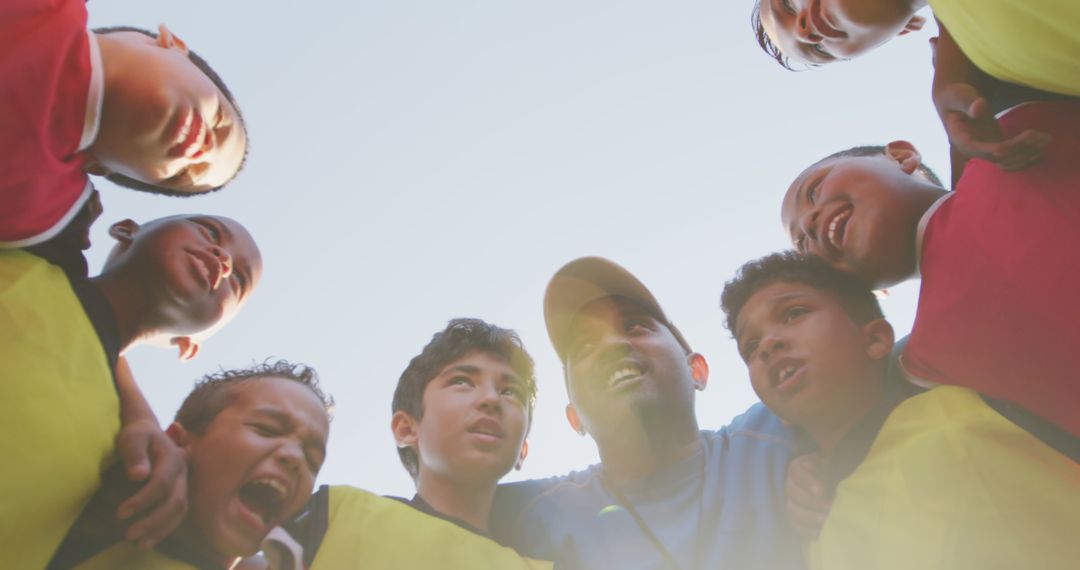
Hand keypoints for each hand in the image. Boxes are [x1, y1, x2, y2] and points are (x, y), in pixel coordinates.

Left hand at [115, 420, 187, 548]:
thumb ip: (134, 453)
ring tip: (138, 543)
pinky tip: (147, 541)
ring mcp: (184, 484)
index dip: (142, 500)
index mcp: (173, 458)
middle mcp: (183, 472)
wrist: (147, 433)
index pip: (162, 483)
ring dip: (160, 529)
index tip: (120, 513)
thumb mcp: (132, 436)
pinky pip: (178, 515)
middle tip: (128, 534)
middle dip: (153, 520)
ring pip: (180, 511)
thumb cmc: (136, 435)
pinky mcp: (180, 493)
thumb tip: (138, 476)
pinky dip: (164, 530)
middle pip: (175, 501)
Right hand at [786, 453, 830, 539]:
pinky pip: (797, 527)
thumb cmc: (835, 466)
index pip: (796, 473)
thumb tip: (824, 450)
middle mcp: (791, 485)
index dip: (807, 482)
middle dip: (811, 502)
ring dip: (809, 517)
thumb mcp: (833, 458)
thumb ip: (829, 453)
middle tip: (829, 507)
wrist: (838, 481)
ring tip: (826, 521)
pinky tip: (822, 533)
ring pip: (793, 511)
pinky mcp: (797, 519)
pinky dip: (808, 531)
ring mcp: (792, 502)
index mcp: (797, 468)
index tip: (821, 491)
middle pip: (794, 493)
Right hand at [937, 82, 1051, 170]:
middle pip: (999, 159)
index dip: (1002, 148)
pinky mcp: (996, 147)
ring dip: (1027, 154)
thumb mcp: (959, 95)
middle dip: (1022, 149)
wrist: (954, 101)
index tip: (1025, 137)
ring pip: (1008, 162)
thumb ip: (967, 102)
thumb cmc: (955, 96)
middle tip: (1041, 135)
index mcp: (961, 139)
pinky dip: (1027, 154)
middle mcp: (973, 150)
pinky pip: (1012, 158)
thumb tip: (979, 108)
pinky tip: (1040, 144)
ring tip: (1045, 139)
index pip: (981, 151)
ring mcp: (985, 150)